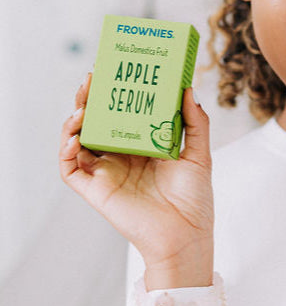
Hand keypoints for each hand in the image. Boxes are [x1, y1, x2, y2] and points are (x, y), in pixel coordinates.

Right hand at [59, 74, 214, 288]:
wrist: (186, 234)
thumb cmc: (194, 197)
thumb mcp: (198, 152)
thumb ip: (195, 121)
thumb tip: (188, 89)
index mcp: (143, 144)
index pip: (123, 113)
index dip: (115, 93)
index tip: (115, 70)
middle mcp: (121, 155)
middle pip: (97, 122)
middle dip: (90, 99)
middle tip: (91, 79)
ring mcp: (107, 172)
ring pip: (79, 141)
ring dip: (74, 121)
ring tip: (83, 105)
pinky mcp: (96, 190)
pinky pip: (71, 169)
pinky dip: (67, 151)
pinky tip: (75, 137)